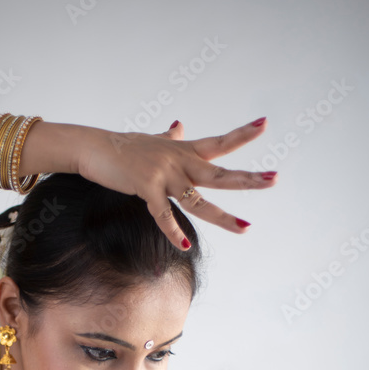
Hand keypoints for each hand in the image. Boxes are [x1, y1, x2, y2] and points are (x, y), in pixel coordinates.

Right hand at [76, 117, 276, 248]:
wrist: (94, 147)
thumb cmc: (122, 147)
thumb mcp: (152, 139)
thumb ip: (170, 135)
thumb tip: (179, 124)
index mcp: (183, 150)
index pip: (219, 142)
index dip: (241, 134)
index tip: (264, 125)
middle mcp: (179, 161)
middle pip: (219, 173)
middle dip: (247, 179)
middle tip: (274, 179)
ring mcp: (163, 175)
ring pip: (198, 200)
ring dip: (223, 216)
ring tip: (245, 227)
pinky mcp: (146, 188)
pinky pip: (163, 215)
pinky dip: (174, 232)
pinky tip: (185, 246)